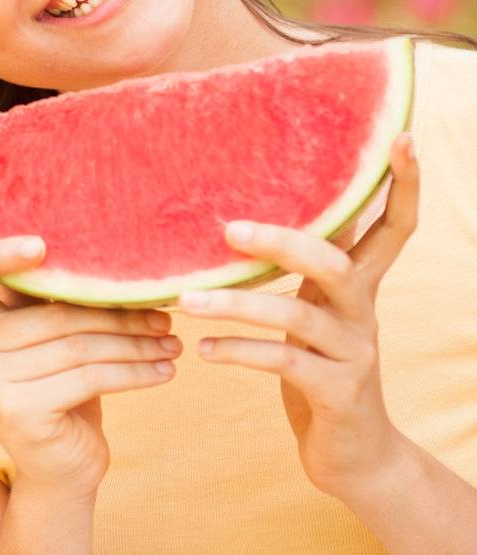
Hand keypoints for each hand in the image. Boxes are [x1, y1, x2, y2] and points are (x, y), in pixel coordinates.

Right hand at [0, 236, 179, 498]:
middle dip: (114, 314)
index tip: (41, 244)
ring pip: (76, 346)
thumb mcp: (46, 342)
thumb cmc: (58, 392)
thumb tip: (104, 250)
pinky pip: (88, 377)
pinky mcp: (17, 410)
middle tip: (163, 314)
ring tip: (170, 341)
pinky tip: (163, 371)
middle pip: (50, 314)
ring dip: (133, 343)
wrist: (59, 470)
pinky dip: (134, 372)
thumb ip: (46, 301)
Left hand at [180, 130, 419, 500]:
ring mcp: (353, 353)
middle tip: (227, 229)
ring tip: (186, 300)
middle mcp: (363, 311)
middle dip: (283, 242)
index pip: (395, 227)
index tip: (403, 136)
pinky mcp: (336, 392)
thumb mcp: (312, 310)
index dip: (404, 184)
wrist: (352, 454)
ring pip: (298, 315)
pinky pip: (284, 363)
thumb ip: (296, 266)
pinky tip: (204, 352)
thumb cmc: (316, 367)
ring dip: (237, 305)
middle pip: (336, 262)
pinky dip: (240, 352)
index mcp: (359, 285)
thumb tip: (248, 205)